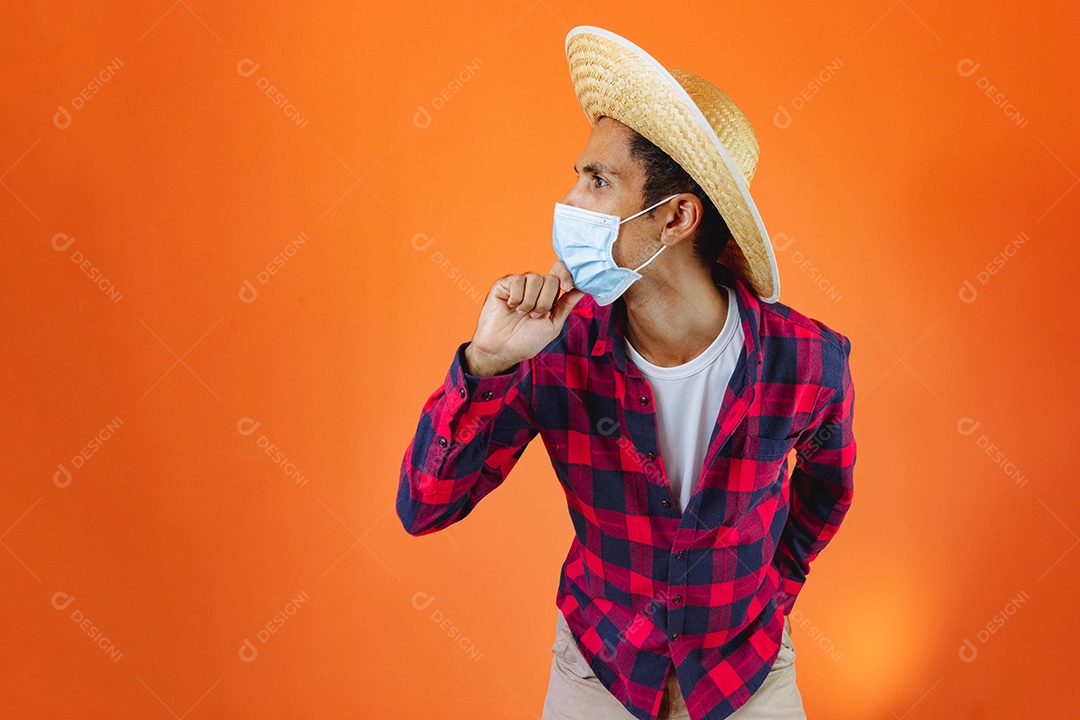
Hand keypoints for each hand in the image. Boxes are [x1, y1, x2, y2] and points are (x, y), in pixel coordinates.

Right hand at [465, 259, 583, 375]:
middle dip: (545, 302)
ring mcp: (520, 285)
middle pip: (551, 279)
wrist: (502, 350)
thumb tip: (583, 288)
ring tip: (522, 314)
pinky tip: (511, 307)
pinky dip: (517, 297)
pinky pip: (518, 280)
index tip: (567, 287)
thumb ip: (567, 305)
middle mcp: (535, 287)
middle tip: (534, 316)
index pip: (560, 272)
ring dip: (530, 302)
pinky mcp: (504, 284)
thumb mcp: (553, 324)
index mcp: (548, 295)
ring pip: (535, 279)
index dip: (566, 274)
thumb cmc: (527, 340)